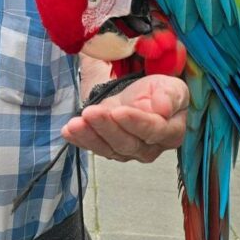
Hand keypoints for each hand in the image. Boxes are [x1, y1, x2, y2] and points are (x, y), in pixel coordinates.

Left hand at [62, 75, 188, 162]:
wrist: (143, 98)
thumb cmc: (159, 93)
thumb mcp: (171, 87)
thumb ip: (170, 97)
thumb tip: (164, 109)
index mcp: (170, 133)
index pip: (153, 131)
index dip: (135, 122)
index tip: (118, 111)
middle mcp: (149, 148)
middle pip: (127, 143)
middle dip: (106, 128)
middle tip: (91, 113)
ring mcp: (127, 152)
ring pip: (108, 149)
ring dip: (89, 136)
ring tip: (75, 124)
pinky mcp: (109, 149)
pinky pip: (93, 148)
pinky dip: (80, 140)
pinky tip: (68, 131)